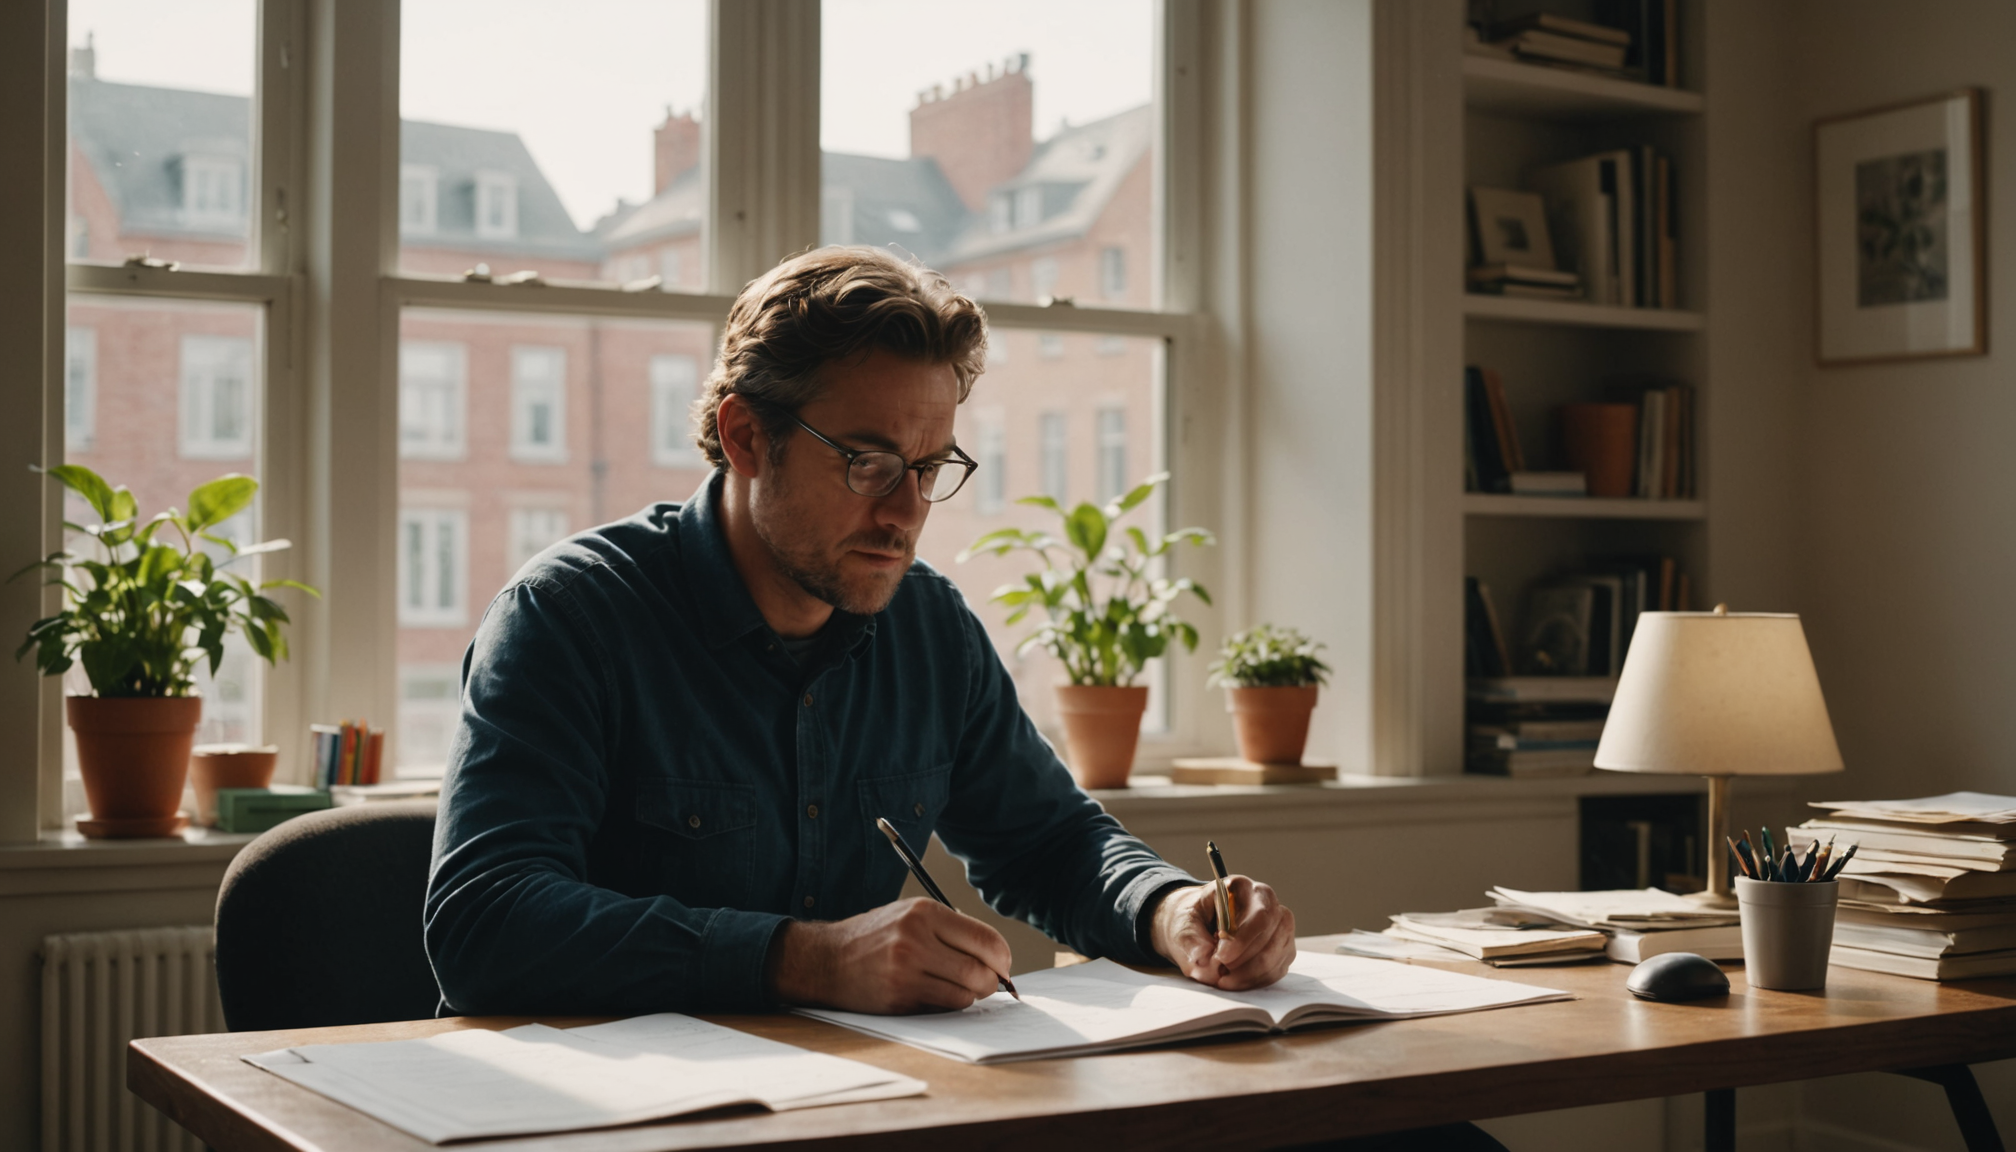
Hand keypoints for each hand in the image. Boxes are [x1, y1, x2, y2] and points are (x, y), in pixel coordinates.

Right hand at [764, 898, 1013, 1013]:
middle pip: (980, 970)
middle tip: (988, 983)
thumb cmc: (876, 937)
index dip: (1002, 957)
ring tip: (960, 988)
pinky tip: (937, 994)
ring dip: (971, 995)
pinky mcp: (898, 997)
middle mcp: (915, 938)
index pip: (985, 938)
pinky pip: (943, 1007)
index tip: (1003, 965)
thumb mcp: (910, 915)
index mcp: (924, 912)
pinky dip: (949, 1004)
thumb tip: (997, 957)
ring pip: (965, 993)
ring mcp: (905, 970)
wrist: (826, 959)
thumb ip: (951, 930)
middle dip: (992, 982)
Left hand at [1150, 877, 1295, 990]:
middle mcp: (1266, 903)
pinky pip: (1275, 970)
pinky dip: (1253, 980)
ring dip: (1248, 974)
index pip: (1258, 915)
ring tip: (1223, 978)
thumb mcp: (1183, 925)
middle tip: (1219, 974)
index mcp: (1242, 888)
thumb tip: (1202, 958)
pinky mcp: (1282, 948)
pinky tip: (1234, 980)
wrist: (1196, 925)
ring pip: (1274, 957)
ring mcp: (1279, 926)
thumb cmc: (1192, 920)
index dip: (1242, 940)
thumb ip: (1191, 941)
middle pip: (1270, 937)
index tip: (1220, 958)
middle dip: (1243, 962)